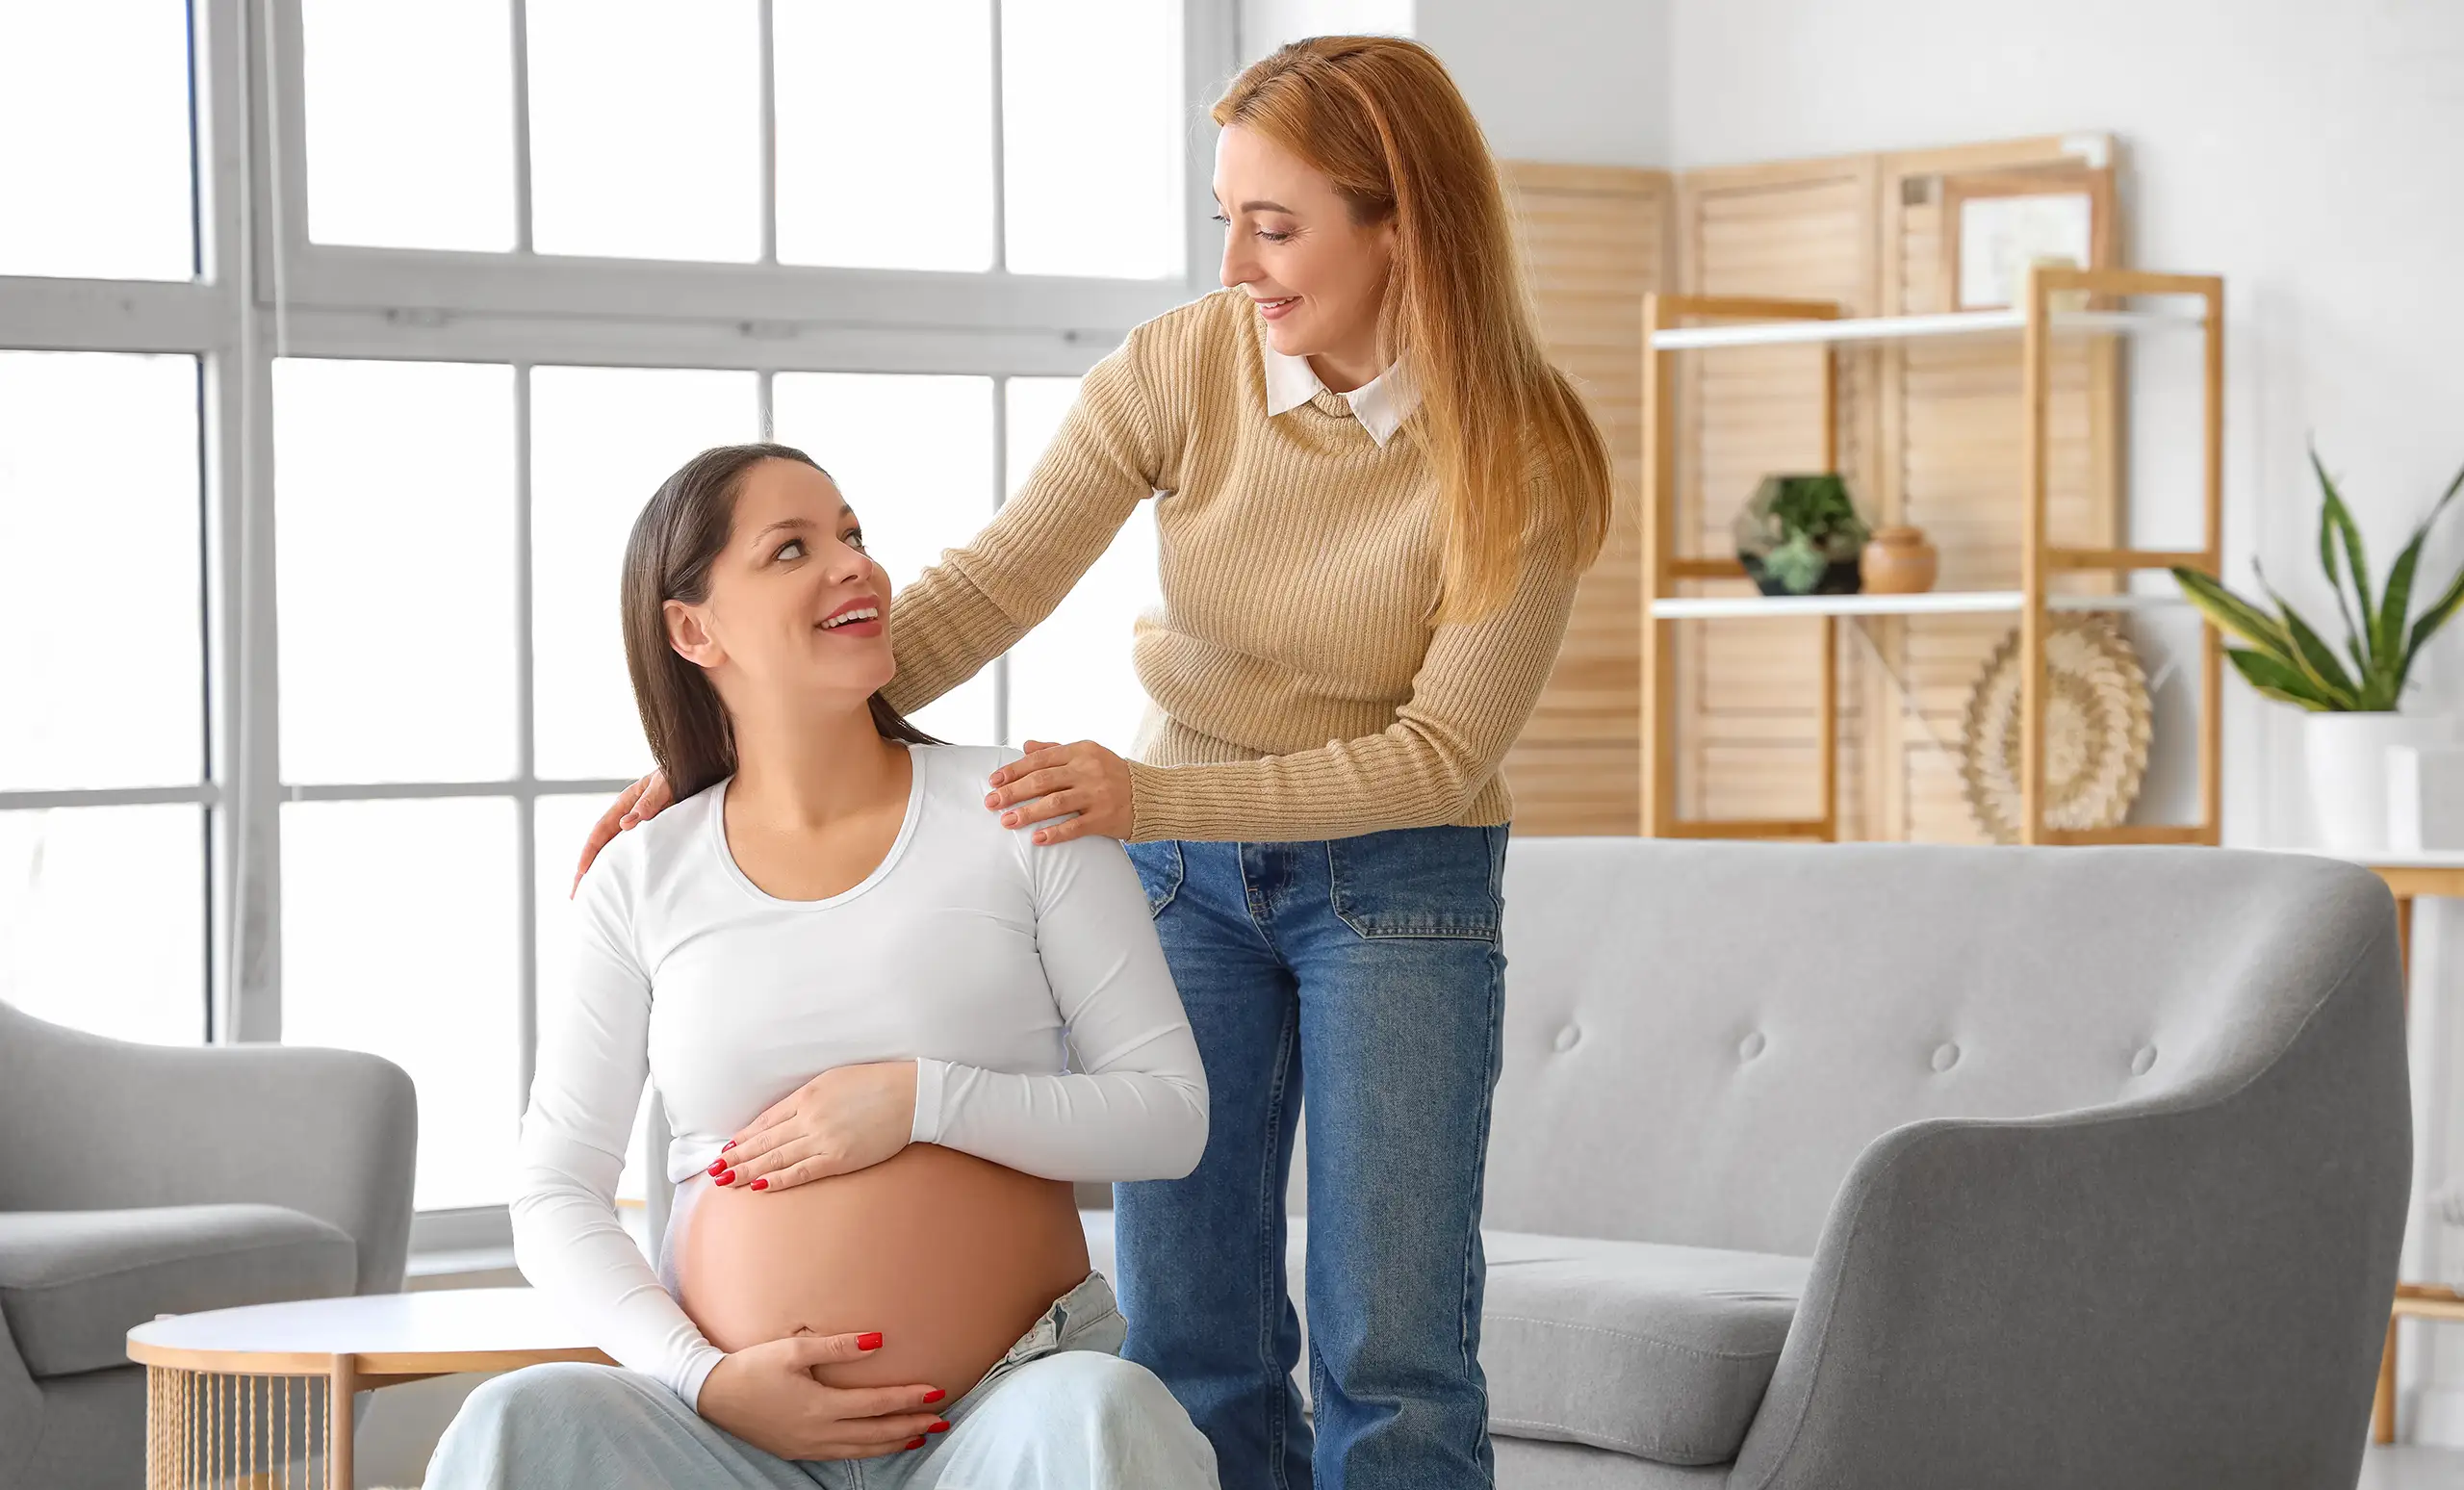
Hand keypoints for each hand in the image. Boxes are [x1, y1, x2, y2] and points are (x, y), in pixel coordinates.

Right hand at [569, 768, 672, 896]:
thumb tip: (626, 824)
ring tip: (591, 897)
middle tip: (575, 895)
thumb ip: (649, 801)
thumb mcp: (664, 785)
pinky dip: (621, 868)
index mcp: (625, 803)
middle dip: (585, 870)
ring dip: (601, 872)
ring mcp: (636, 825)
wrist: (696, 771)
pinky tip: (620, 883)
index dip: (590, 851)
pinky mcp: (650, 832)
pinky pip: (630, 852)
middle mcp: (626, 815)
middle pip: (600, 845)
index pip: (601, 830)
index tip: (581, 871)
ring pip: (613, 851)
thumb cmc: (678, 775)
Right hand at [697, 1332, 947, 1460]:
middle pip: (877, 1433)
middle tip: (943, 1419)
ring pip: (863, 1450)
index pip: (876, 1404)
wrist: (712, 1396)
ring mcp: (809, 1446)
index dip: (908, 1399)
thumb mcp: (793, 1348)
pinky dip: (870, 1451)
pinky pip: (845, 1456)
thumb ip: (837, 1346)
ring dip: (895, 1442)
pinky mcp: (799, 1451)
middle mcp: (819, 1432)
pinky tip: (881, 1445)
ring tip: (922, 1435)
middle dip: (913, 1426)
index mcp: (820, 1406)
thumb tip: (877, 1341)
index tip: (936, 1391)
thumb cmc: (752, 1367)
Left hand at [716, 1061, 919, 1192]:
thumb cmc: (875, 1083)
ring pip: (776, 1159)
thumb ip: (807, 1097)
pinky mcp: (839, 1158)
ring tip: (728, 1181)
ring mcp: (823, 1139)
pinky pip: (802, 1172)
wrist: (911, 1096)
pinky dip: (779, 1180)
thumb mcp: (833, 1080)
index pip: (765, 1121)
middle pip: (764, 1142)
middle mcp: (808, 1118)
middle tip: (715, 1170)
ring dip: (749, 1171)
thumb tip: (784, 1115)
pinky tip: (761, 1186)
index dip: (744, 1137)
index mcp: (806, 1095)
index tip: (727, 1148)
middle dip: (737, 1157)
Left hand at [984, 739, 1133, 844]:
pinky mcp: (1105, 818)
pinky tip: (1037, 839)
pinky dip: (1055, 833)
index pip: (1040, 759)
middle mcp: (1088, 770)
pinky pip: (1075, 826)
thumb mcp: (1088, 754)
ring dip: (1027, 813)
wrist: (1152, 795)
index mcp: (1082, 751)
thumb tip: (1025, 746)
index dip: (1014, 770)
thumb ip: (1056, 750)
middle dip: (1013, 792)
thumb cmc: (1114, 774)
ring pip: (1055, 803)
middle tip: (991, 803)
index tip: (994, 781)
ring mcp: (1097, 795)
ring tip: (1007, 821)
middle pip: (1042, 780)